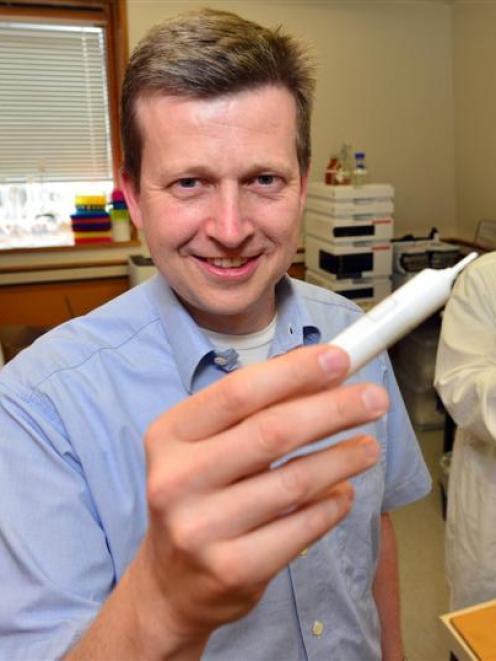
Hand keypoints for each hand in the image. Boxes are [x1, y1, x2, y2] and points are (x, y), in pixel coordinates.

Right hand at [133, 344, 387, 652]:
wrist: (172, 584)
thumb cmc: (199, 496)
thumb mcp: (207, 445)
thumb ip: (254, 411)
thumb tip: (322, 374)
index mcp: (170, 435)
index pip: (239, 392)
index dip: (295, 372)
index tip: (339, 359)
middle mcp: (177, 479)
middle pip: (272, 432)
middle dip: (334, 409)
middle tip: (374, 399)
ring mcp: (202, 528)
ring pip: (294, 481)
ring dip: (343, 458)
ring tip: (368, 447)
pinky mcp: (232, 569)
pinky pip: (302, 528)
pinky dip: (333, 504)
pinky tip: (344, 491)